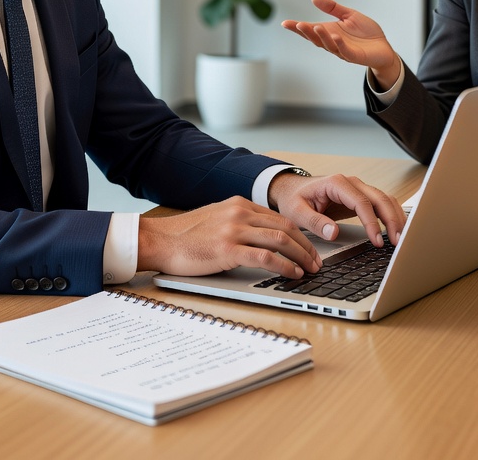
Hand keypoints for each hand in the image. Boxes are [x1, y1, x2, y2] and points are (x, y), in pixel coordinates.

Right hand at [137, 197, 322, 277]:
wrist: (160, 240)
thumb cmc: (185, 235)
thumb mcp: (216, 219)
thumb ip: (238, 223)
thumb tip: (262, 238)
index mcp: (238, 204)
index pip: (279, 218)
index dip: (300, 234)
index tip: (310, 248)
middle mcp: (239, 213)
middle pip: (285, 227)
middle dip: (306, 246)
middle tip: (317, 261)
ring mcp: (234, 229)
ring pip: (280, 240)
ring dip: (301, 256)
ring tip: (310, 269)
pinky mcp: (228, 249)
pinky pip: (266, 257)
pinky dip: (284, 266)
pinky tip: (293, 274)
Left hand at [268, 172, 404, 247]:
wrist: (292, 189)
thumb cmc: (294, 198)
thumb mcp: (296, 211)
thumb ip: (314, 221)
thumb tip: (333, 233)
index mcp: (336, 184)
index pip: (361, 202)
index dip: (372, 222)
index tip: (377, 241)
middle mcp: (350, 183)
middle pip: (379, 198)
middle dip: (392, 220)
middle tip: (398, 242)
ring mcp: (357, 189)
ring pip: (384, 199)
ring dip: (395, 218)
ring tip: (401, 239)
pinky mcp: (360, 197)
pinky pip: (380, 204)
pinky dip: (391, 216)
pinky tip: (396, 231)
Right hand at [281, 0, 402, 88]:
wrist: (383, 47)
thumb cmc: (366, 33)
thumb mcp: (349, 15)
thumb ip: (332, 8)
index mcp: (330, 32)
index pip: (311, 30)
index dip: (298, 28)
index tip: (285, 23)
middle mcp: (333, 42)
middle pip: (316, 39)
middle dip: (307, 33)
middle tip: (298, 25)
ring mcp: (344, 50)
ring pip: (329, 45)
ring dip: (321, 37)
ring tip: (316, 27)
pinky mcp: (355, 56)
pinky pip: (345, 51)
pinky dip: (339, 45)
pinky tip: (335, 37)